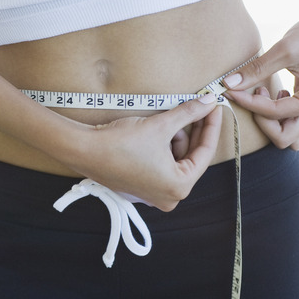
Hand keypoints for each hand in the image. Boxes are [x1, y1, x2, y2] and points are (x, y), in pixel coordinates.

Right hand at [67, 94, 222, 211]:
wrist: (85, 150)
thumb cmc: (121, 143)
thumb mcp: (160, 125)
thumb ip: (188, 113)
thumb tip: (208, 102)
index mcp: (179, 187)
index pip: (205, 153)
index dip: (210, 126)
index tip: (214, 107)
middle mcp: (169, 197)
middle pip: (190, 158)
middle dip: (192, 132)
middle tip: (197, 108)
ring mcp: (153, 195)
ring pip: (175, 161)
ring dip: (175, 139)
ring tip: (168, 119)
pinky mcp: (140, 188)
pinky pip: (161, 167)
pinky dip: (162, 149)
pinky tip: (157, 131)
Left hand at [222, 7, 298, 148]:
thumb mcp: (283, 49)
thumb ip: (256, 70)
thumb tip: (228, 84)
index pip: (274, 114)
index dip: (248, 103)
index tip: (230, 90)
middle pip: (283, 138)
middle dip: (261, 121)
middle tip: (251, 94)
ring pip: (290, 136)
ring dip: (271, 122)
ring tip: (264, 93)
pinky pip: (295, 126)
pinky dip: (280, 118)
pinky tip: (276, 95)